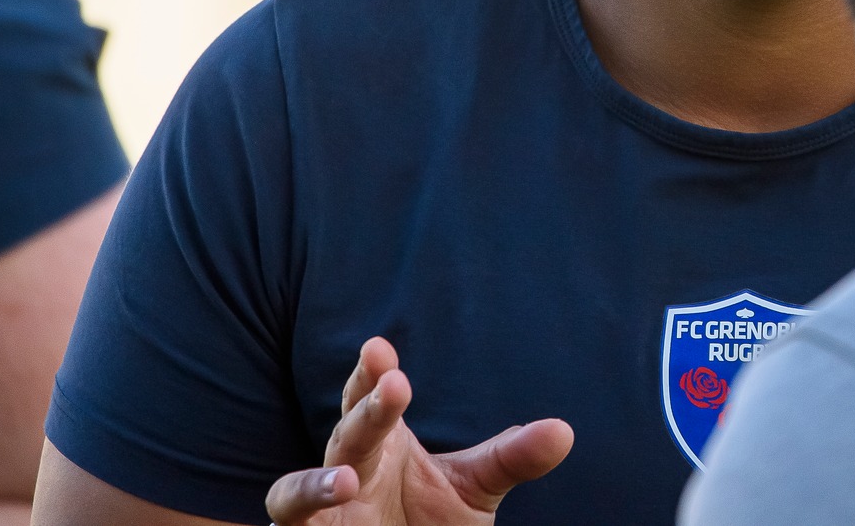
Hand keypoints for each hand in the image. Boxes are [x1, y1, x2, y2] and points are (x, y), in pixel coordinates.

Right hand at [264, 337, 572, 525]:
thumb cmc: (426, 521)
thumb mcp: (475, 490)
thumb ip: (512, 459)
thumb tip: (563, 431)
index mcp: (384, 442)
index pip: (373, 396)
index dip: (372, 371)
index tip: (380, 346)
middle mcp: (347, 467)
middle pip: (347, 429)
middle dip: (366, 406)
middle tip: (392, 380)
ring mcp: (322, 507)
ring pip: (296, 487)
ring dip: (316, 480)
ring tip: (347, 479)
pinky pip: (291, 522)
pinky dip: (304, 509)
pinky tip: (332, 503)